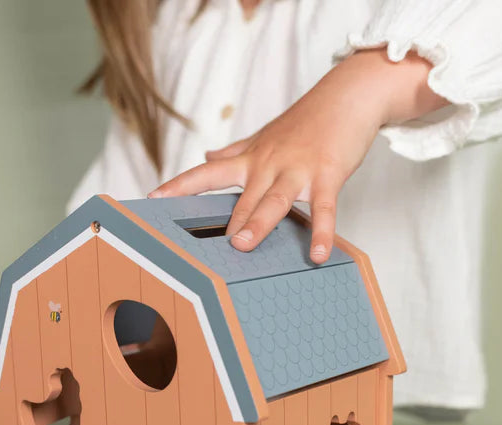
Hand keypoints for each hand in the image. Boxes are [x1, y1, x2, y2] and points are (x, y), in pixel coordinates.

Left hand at [149, 49, 445, 262]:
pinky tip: (316, 254)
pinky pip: (324, 207)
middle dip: (224, 220)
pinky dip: (321, 231)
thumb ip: (235, 152)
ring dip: (258, 222)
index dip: (179, 186)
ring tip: (241, 245)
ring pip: (274, 199)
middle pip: (242, 195)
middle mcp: (269, 164)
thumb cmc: (306, 121)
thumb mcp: (265, 136)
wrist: (349, 94)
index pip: (207, 173)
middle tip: (202, 247)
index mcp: (251, 159)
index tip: (152, 197)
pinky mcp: (328, 174)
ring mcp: (298, 169)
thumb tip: (207, 157)